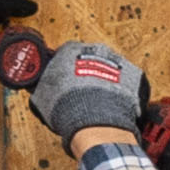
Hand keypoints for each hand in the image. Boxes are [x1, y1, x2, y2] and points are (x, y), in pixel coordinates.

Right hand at [24, 40, 148, 141]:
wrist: (95, 121)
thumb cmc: (68, 107)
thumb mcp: (42, 97)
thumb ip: (40, 87)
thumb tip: (34, 87)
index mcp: (70, 49)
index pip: (64, 53)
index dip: (63, 69)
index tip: (63, 80)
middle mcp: (95, 49)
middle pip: (89, 59)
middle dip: (86, 73)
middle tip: (80, 92)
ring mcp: (117, 61)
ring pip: (109, 69)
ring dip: (104, 82)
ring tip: (98, 102)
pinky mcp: (134, 75)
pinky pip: (127, 82)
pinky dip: (122, 92)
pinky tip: (113, 105)